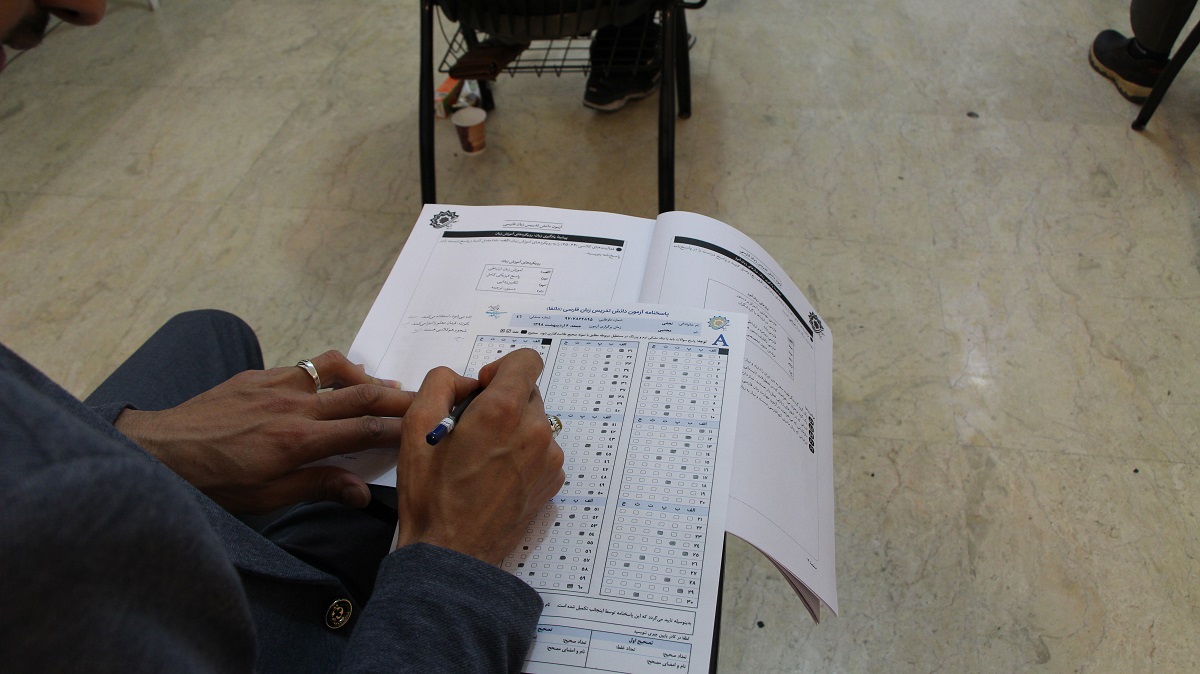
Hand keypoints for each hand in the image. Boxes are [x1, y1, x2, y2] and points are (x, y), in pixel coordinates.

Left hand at [114, 350, 413, 514]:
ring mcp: (275, 384)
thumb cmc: (213, 482)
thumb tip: (361, 494)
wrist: (158, 452)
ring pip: (334, 369)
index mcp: (299, 440)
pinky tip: (326, 386)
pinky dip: (326, 373)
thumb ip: (318, 487)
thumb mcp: (267, 496)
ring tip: (380, 385)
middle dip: (399, 394)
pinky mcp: (257, 376)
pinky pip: (303, 367)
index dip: (400, 426)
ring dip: (364, 376)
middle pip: (362, 392)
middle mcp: (293, 405)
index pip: (365, 428)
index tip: (425, 424)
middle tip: (425, 396)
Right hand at [395, 349, 565, 565]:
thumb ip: (441, 383)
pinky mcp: (553, 480)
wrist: (452, 553)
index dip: (500, 368)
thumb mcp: (416, 426)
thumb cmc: (431, 495)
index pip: (526, 360)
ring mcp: (549, 458)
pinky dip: (522, 454)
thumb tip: (467, 381)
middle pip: (528, 392)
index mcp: (503, 411)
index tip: (482, 390)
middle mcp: (535, 430)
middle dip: (502, 402)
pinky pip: (541, 450)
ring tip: (482, 459)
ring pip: (534, 422)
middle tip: (472, 431)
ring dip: (513, 429)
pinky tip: (496, 476)